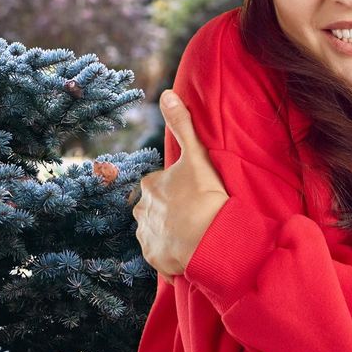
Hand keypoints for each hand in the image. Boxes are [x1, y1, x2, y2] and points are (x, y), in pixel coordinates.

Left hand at [129, 90, 229, 283]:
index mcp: (150, 185)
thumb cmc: (205, 196)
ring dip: (169, 232)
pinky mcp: (154, 258)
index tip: (194, 193)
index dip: (178, 188)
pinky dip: (171, 253)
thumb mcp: (196, 155)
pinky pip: (160, 254)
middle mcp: (141, 211)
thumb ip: (182, 124)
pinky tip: (188, 249)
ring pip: (155, 230)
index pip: (160, 184)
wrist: (210, 240)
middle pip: (154, 207)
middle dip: (170, 210)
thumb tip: (166, 93)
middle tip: (195, 213)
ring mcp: (146, 236)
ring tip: (193, 233)